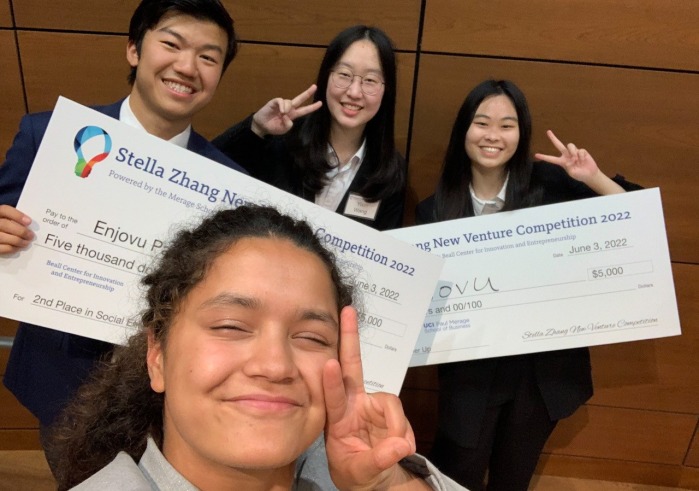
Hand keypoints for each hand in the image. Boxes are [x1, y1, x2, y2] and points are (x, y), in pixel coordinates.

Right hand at [0, 204, 33, 254]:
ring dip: (19, 241)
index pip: (4, 210)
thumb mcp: (7, 220)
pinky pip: (3, 248)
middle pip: (4, 224)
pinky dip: (13, 248)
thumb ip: (14, 220)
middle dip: (21, 231)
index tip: (29, 222)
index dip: (17, 215)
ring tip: (27, 242)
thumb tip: (28, 224)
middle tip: (31, 235)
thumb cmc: (5, 228)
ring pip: (3, 237)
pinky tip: (19, 247)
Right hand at [251, 84, 322, 136]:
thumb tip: (287, 116)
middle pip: (300, 99)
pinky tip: (281, 111)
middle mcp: (289, 108)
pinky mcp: (275, 102)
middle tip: (315, 87)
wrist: (262, 126)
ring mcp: (282, 104)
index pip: (304, 110)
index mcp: (293, 115)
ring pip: (290, 102)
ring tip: (282, 115)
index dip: (312, 107)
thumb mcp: (283, 129)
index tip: (320, 103)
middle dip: (307, 93)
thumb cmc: (273, 127)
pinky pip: (281, 101)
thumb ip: (288, 125)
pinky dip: (282, 106)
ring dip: (287, 108)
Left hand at [323, 307, 424, 490]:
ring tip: (397, 451)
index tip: (330, 364)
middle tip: (348, 311)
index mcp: (336, 418)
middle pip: (352, 365)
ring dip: (396, 426)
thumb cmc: (355, 472)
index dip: (332, 381)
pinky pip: (400, 415)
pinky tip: (402, 448)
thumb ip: (378, 460)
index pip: (333, 396)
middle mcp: (352, 404)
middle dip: (350, 337)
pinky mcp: (388, 409)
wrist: (375, 478)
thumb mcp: (360, 472)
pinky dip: (404, 433)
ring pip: (390, 402)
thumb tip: (400, 445)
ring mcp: (371, 404)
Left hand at [535, 130, 624, 194]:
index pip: (551, 159)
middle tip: (548, 131)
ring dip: (573, 152)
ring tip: (576, 160)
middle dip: (553, 138)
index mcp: (562, 162)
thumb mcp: (572, 172)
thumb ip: (569, 166)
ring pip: (570, 145)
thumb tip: (572, 157)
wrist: (590, 174)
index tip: (536, 155)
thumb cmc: (579, 175)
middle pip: (558, 145)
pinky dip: (581, 155)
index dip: (544, 157)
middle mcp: (566, 155)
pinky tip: (583, 160)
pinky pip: (580, 150)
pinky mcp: (581, 151)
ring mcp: (574, 152)